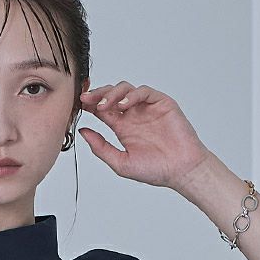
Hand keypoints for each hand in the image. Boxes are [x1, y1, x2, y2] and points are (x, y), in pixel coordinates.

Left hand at [78, 81, 211, 191]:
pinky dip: (132, 95)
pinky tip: (123, 106)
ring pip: (125, 89)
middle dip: (97, 95)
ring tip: (103, 105)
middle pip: (110, 96)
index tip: (79, 106)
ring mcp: (147, 108)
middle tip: (86, 100)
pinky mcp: (161, 103)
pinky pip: (144, 92)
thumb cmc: (155, 170)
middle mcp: (133, 115)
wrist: (181, 170)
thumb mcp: (121, 163)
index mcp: (122, 128)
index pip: (102, 110)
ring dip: (111, 94)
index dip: (90, 105)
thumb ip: (101, 148)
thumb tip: (83, 132)